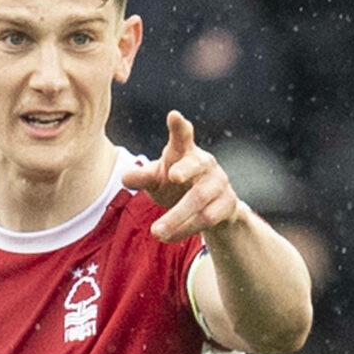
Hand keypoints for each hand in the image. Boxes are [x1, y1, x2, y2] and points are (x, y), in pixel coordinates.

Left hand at [123, 111, 239, 244]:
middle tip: (172, 175)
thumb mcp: (157, 180)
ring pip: (199, 199)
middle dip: (186, 169)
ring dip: (177, 216)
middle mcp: (205, 164)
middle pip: (196, 165)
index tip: (174, 116)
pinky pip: (208, 218)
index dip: (179, 127)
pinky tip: (168, 237)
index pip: (183, 136)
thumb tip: (125, 178)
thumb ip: (143, 177)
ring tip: (155, 231)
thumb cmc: (177, 185)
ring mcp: (219, 183)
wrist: (211, 208)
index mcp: (186, 153)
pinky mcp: (227, 204)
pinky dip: (186, 229)